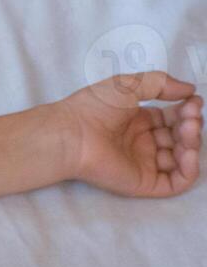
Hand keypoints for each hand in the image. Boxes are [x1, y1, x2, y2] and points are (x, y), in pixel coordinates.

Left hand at [55, 72, 201, 197]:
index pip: (171, 119)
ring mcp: (143, 163)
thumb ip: (160, 83)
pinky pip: (176, 182)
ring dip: (193, 143)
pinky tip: (189, 151)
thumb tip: (190, 90)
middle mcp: (141, 143)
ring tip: (188, 127)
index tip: (194, 101)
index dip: (186, 110)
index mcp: (136, 121)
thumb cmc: (94, 107)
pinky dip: (190, 168)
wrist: (72, 133)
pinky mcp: (144, 183)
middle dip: (191, 125)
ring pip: (181, 159)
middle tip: (191, 115)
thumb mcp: (129, 85)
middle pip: (178, 138)